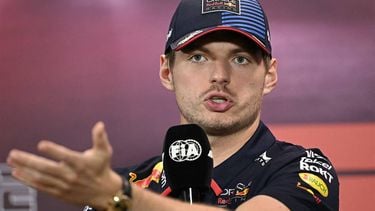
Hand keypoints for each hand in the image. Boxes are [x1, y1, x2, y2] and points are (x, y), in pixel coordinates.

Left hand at [6, 121, 121, 208]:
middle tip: (14, 154)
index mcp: (81, 163)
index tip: (41, 145)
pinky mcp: (59, 193)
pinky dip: (28, 181)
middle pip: (47, 168)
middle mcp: (71, 175)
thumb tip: (99, 124)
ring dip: (25, 170)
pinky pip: (41, 187)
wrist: (104, 193)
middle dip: (29, 161)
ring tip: (12, 161)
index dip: (54, 151)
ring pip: (41, 177)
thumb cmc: (102, 168)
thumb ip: (100, 138)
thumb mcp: (105, 152)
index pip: (66, 156)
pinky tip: (17, 173)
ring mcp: (64, 185)